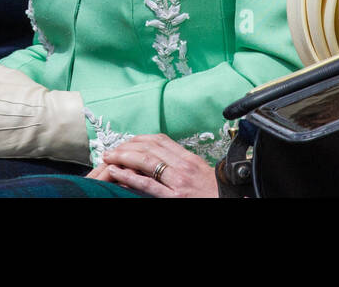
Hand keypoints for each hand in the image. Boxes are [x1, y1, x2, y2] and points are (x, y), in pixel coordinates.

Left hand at [96, 134, 218, 197]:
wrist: (228, 201)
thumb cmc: (214, 192)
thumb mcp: (200, 172)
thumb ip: (182, 164)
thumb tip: (161, 160)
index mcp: (189, 158)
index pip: (160, 140)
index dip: (140, 138)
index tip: (128, 141)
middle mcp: (183, 166)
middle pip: (150, 147)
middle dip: (127, 146)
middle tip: (113, 149)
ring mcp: (178, 181)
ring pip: (146, 161)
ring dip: (123, 157)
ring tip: (109, 157)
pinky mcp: (174, 197)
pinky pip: (147, 184)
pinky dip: (129, 177)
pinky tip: (117, 173)